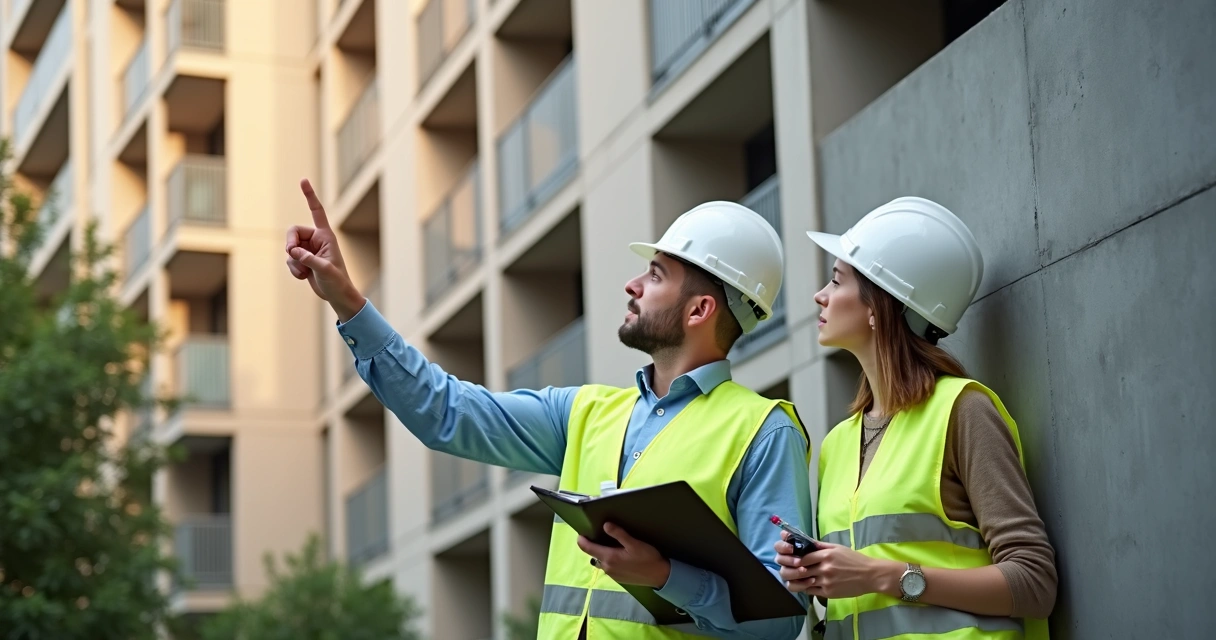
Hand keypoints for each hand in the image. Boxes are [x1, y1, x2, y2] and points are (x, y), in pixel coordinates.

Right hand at [285, 178, 363, 320]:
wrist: (337, 296)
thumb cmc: (338, 282)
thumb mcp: (325, 270)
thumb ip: (309, 259)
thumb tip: (293, 252)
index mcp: (326, 236)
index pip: (317, 211)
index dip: (310, 196)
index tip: (303, 180)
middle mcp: (316, 240)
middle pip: (293, 232)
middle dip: (289, 244)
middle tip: (292, 254)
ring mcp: (308, 250)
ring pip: (289, 249)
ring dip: (293, 262)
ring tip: (304, 273)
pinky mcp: (303, 260)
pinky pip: (289, 259)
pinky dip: (293, 269)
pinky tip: (303, 277)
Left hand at [576, 523, 670, 588]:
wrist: (659, 575)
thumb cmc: (647, 558)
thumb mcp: (634, 543)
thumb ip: (619, 534)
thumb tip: (605, 525)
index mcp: (609, 558)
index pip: (588, 549)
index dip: (582, 541)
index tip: (580, 534)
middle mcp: (608, 568)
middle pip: (594, 555)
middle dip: (593, 546)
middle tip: (598, 535)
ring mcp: (612, 574)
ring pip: (601, 561)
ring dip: (602, 553)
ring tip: (609, 544)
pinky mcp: (618, 578)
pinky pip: (608, 567)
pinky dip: (609, 560)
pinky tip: (618, 555)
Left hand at [773, 531, 897, 598]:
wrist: (870, 575)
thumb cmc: (854, 559)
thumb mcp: (837, 548)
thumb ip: (820, 545)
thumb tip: (804, 541)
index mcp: (826, 555)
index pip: (803, 557)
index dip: (794, 559)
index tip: (791, 559)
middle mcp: (825, 568)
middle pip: (800, 570)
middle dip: (791, 570)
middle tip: (786, 569)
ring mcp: (827, 582)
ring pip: (803, 582)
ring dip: (796, 581)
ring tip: (792, 579)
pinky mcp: (829, 593)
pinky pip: (812, 591)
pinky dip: (806, 588)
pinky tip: (804, 585)